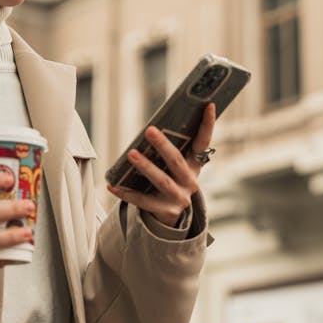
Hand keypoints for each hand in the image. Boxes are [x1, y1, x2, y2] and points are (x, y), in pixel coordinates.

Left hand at [107, 103, 215, 226]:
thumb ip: (168, 151)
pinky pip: (143, 201)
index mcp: (194, 166)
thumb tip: (150, 129)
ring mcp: (179, 198)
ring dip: (146, 167)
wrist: (173, 218)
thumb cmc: (170, 182)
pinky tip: (113, 185)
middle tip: (149, 130)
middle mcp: (190, 182)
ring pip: (161, 181)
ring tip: (131, 154)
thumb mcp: (176, 168)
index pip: (203, 142)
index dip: (208, 124)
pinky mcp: (165, 211)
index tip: (209, 105)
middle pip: (176, 161)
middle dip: (163, 145)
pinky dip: (127, 193)